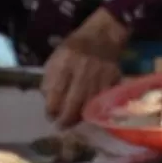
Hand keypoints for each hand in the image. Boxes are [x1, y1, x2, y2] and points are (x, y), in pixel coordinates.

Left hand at [41, 8, 127, 126]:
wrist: (102, 36)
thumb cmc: (74, 48)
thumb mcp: (55, 57)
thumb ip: (49, 79)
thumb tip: (48, 101)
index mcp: (64, 60)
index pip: (55, 91)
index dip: (51, 108)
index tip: (50, 115)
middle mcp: (82, 68)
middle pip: (73, 101)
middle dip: (65, 118)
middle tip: (60, 126)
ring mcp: (99, 74)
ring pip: (89, 105)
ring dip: (79, 117)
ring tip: (73, 122)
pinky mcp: (113, 79)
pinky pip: (103, 101)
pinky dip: (95, 110)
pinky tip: (88, 114)